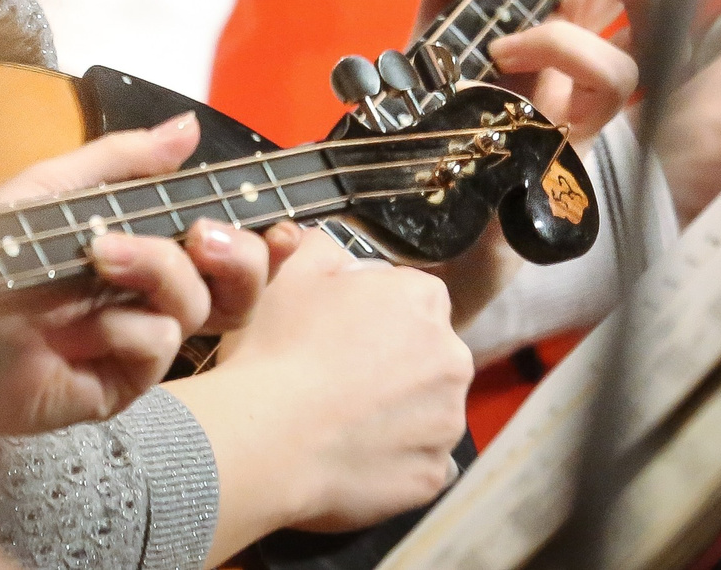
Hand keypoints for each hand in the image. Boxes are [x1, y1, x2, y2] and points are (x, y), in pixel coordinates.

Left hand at [0, 114, 270, 435]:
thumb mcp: (55, 186)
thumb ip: (125, 159)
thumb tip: (188, 128)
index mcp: (139, 249)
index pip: (224, 248)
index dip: (264, 240)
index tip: (284, 224)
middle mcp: (144, 297)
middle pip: (236, 285)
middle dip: (237, 255)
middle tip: (201, 234)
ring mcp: (132, 343)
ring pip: (201, 310)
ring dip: (162, 272)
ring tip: (106, 255)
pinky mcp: (115, 385)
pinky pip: (158, 351)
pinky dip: (126, 328)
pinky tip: (82, 325)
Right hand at [170, 224, 473, 544]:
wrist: (269, 436)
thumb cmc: (280, 349)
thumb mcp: (292, 276)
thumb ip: (321, 249)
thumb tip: (328, 245)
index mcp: (422, 300)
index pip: (413, 299)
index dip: (375, 315)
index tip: (343, 333)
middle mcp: (451, 357)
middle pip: (428, 354)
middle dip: (395, 363)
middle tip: (341, 379)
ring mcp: (447, 420)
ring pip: (428, 410)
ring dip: (399, 413)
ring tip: (343, 422)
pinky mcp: (434, 473)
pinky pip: (419, 461)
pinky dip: (394, 460)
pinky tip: (353, 456)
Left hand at [415, 0, 643, 143]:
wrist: (418, 195)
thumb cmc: (438, 112)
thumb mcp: (432, 37)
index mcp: (560, 30)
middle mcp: (583, 67)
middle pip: (648, 3)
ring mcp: (582, 112)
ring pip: (632, 65)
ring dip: (572, 41)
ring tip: (511, 43)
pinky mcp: (573, 150)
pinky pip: (600, 104)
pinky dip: (560, 68)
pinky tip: (506, 66)